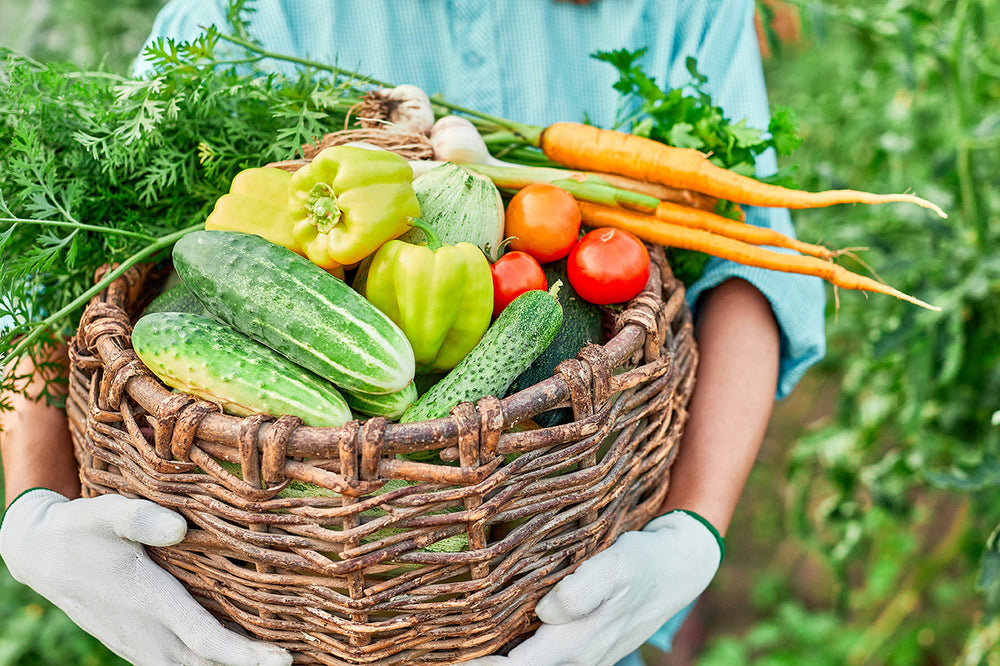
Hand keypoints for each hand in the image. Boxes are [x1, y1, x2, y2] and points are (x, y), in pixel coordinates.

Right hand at [0, 489, 291, 665]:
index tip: (282, 659)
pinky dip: (207, 665)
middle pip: (207, 663)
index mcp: (148, 600)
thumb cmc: (80, 530)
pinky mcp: (137, 645)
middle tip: (296, 662)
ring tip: (273, 660)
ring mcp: (140, 644)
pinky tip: (236, 656)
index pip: (204, 637)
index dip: (243, 653)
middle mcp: (148, 631)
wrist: (40, 554)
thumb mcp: (104, 513)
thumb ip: (139, 517)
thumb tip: (179, 527)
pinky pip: (177, 664)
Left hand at [466, 510, 721, 665]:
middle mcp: (571, 658)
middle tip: (429, 659)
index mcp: (575, 644)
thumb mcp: (621, 565)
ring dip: (490, 662)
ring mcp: (573, 656)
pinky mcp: (572, 645)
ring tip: (446, 654)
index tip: (445, 664)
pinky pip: (533, 657)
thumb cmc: (642, 564)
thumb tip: (549, 610)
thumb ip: (588, 588)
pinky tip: (482, 644)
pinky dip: (504, 655)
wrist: (676, 571)